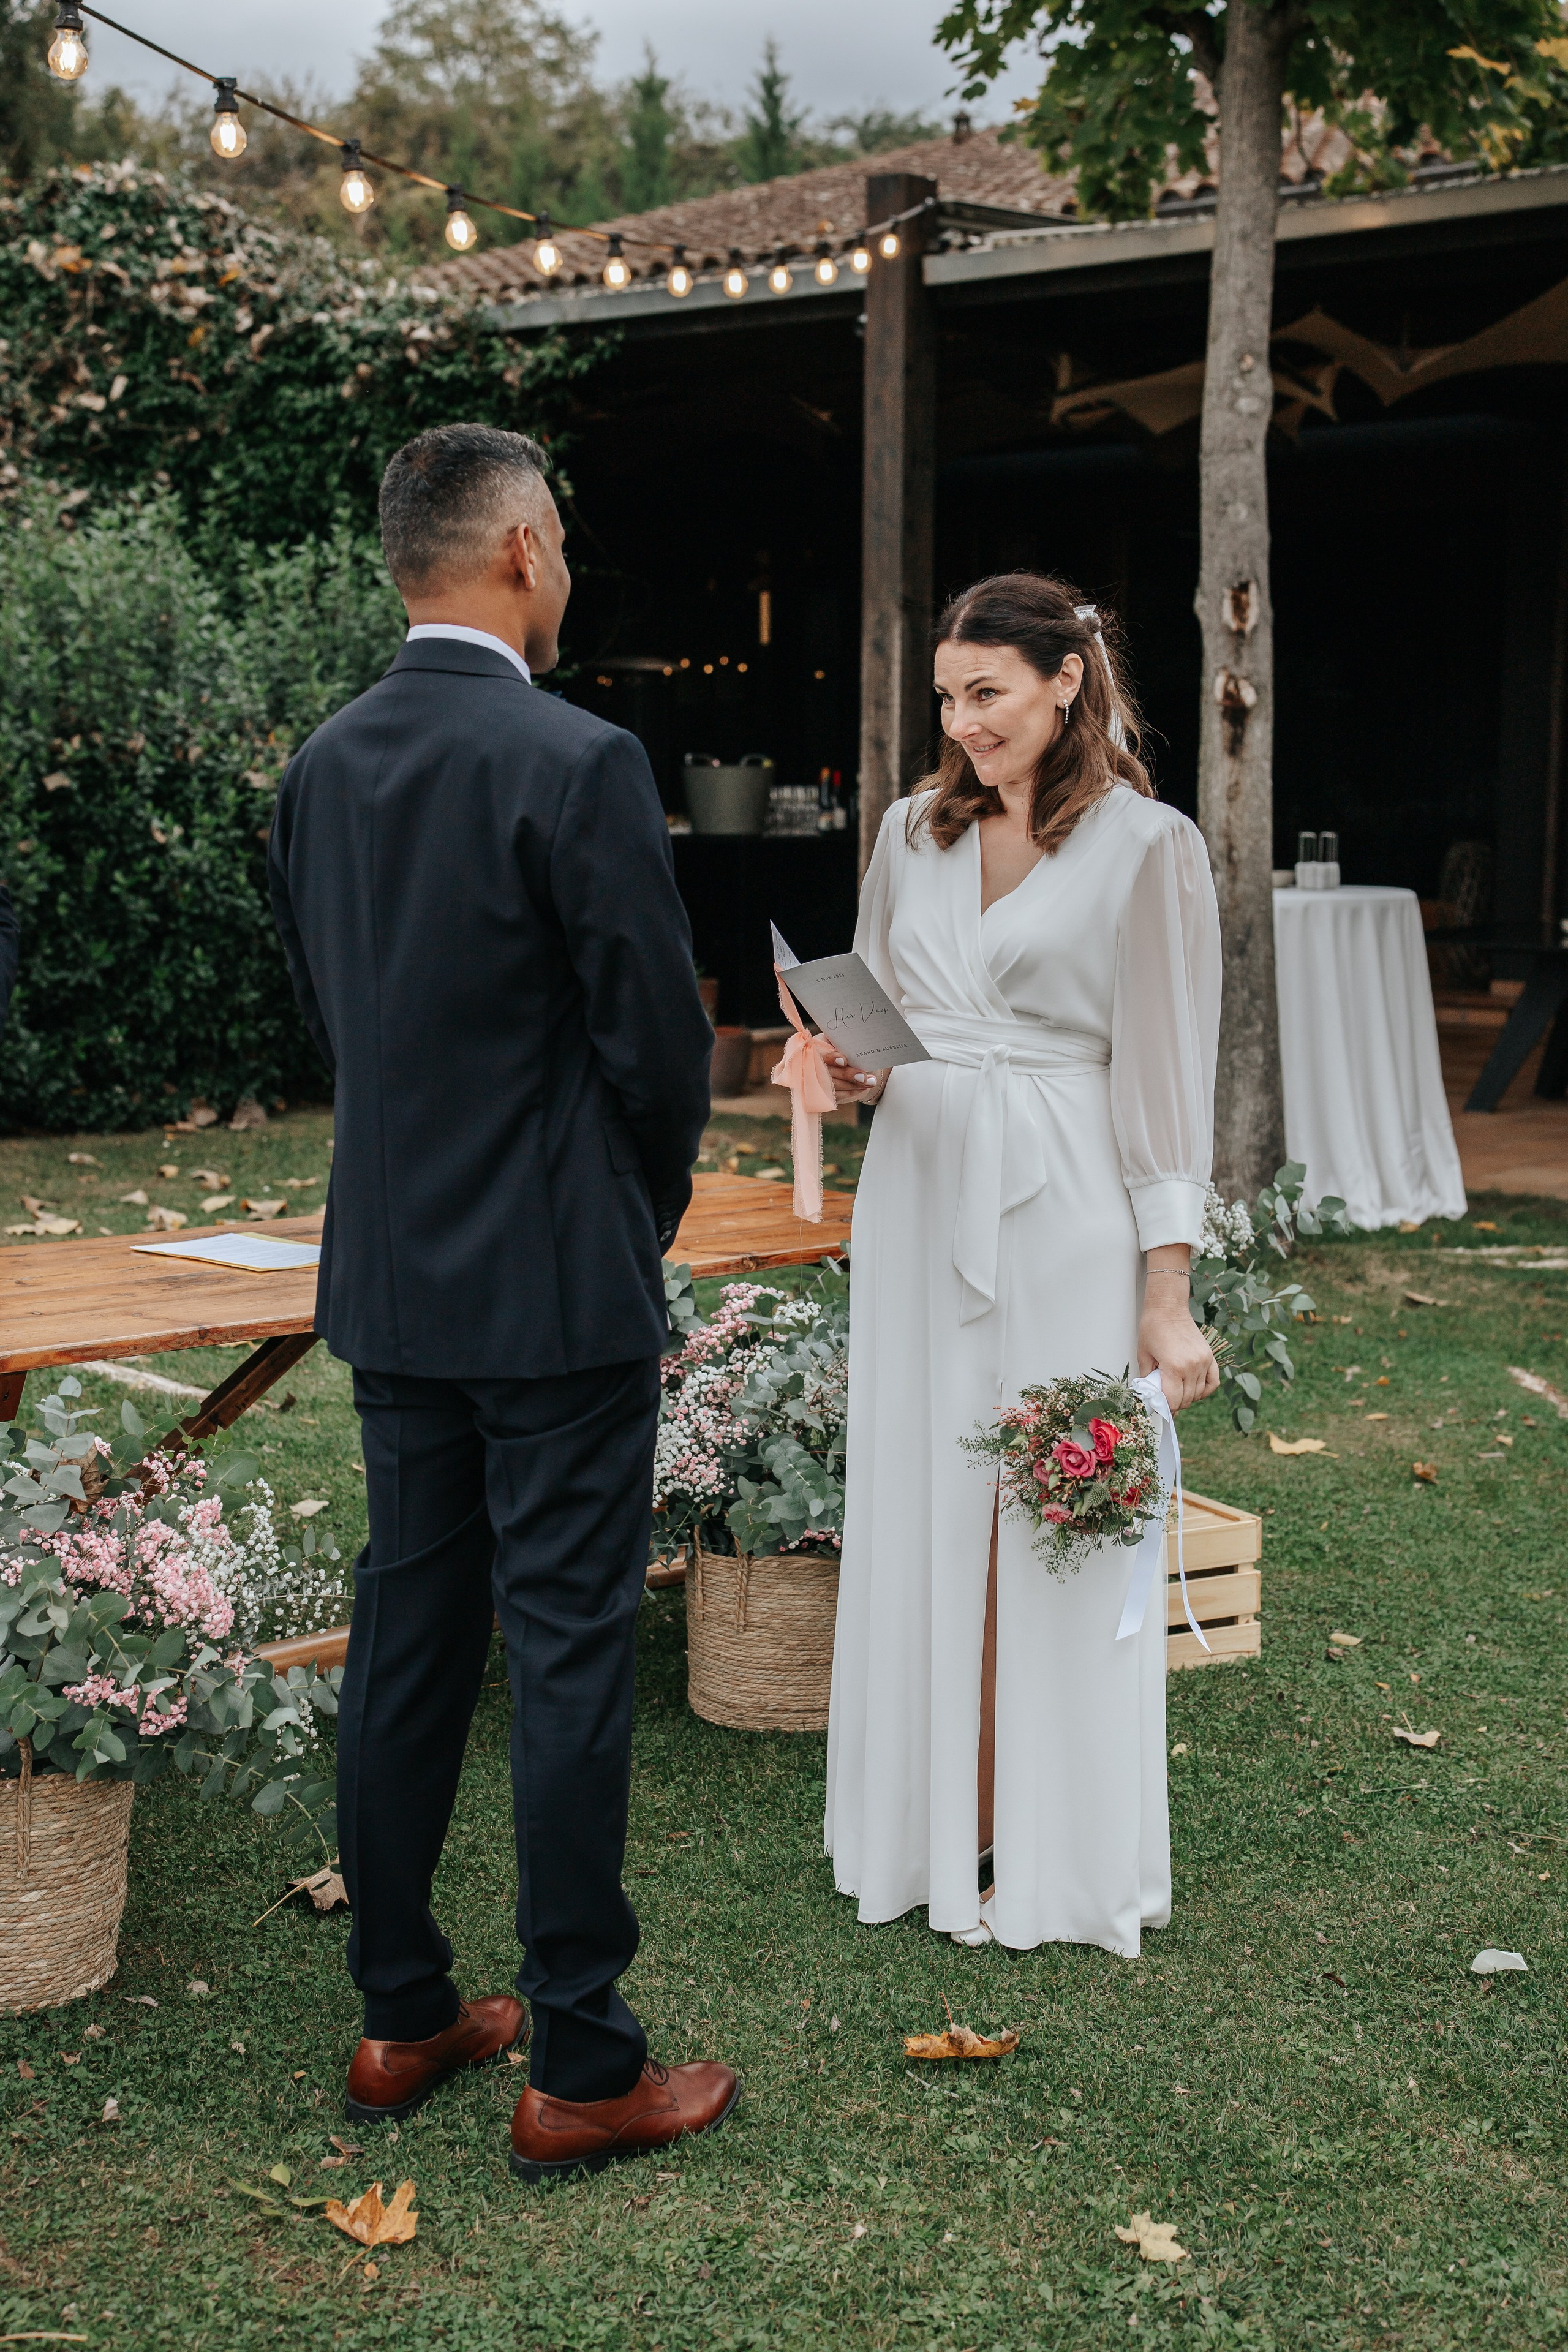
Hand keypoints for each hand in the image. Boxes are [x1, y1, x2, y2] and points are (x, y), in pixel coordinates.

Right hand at [820, 1040, 886, 1108]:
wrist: (846, 1059)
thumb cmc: (844, 1047)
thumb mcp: (843, 1041)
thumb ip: (846, 1041)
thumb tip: (855, 1040)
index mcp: (815, 1047)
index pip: (821, 1053)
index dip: (831, 1057)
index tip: (844, 1061)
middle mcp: (812, 1065)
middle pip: (828, 1073)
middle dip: (847, 1075)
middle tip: (863, 1077)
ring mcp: (816, 1081)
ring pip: (834, 1086)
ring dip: (853, 1085)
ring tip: (871, 1082)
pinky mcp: (824, 1094)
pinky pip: (838, 1095)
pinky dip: (852, 1091)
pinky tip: (864, 1087)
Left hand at [1137, 1279, 1217, 1412]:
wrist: (1168, 1308)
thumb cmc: (1152, 1328)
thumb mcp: (1143, 1355)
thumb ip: (1148, 1379)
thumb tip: (1150, 1395)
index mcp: (1174, 1367)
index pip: (1173, 1401)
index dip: (1165, 1408)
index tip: (1159, 1408)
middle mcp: (1192, 1366)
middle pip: (1186, 1399)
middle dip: (1175, 1404)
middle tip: (1165, 1401)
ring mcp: (1203, 1362)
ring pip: (1199, 1393)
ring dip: (1188, 1398)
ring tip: (1177, 1393)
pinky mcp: (1209, 1356)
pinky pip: (1213, 1382)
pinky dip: (1205, 1390)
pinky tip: (1195, 1390)